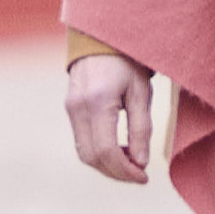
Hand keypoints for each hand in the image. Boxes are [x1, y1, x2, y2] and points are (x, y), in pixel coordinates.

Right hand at [64, 51, 152, 183]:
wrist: (102, 36)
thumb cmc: (128, 60)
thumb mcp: (142, 92)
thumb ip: (141, 128)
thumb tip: (141, 162)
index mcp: (98, 101)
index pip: (106, 151)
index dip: (125, 171)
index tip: (144, 177)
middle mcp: (78, 107)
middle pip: (91, 157)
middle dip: (116, 173)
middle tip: (140, 175)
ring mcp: (70, 108)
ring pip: (83, 152)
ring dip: (107, 165)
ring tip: (132, 164)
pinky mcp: (70, 108)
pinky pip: (81, 140)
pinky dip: (99, 153)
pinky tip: (119, 150)